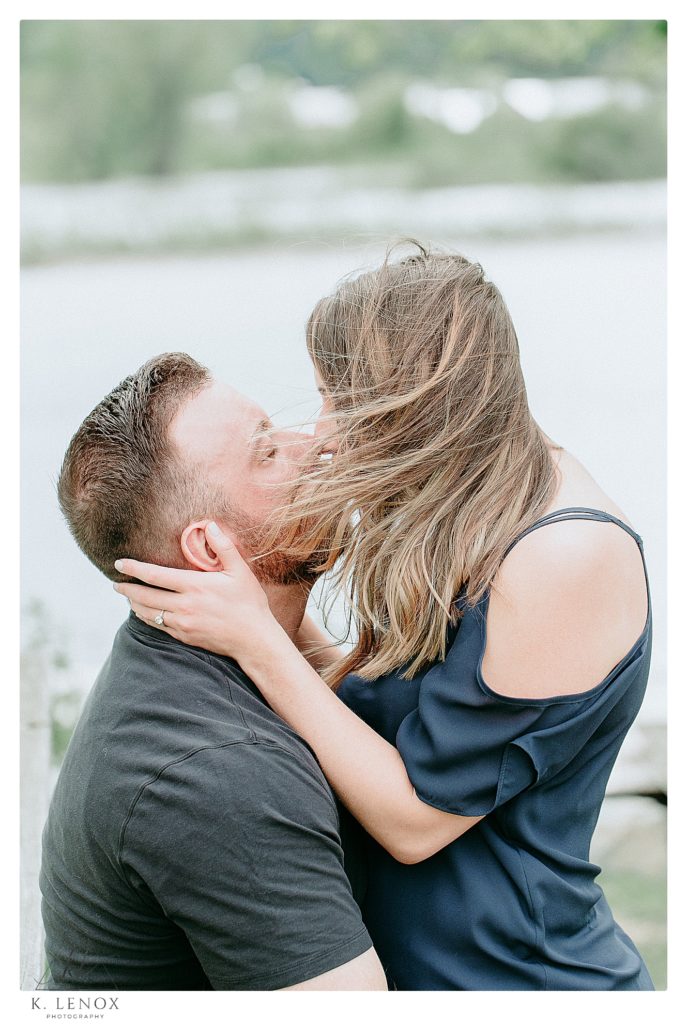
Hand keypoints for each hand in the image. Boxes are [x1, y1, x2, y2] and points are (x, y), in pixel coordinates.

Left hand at [113, 522, 276, 661]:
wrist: (254, 639)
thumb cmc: (249, 603)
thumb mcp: (240, 571)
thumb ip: (224, 547)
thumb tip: (210, 526)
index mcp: (195, 586)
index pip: (155, 575)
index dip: (134, 568)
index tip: (119, 563)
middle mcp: (184, 605)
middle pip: (144, 596)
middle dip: (126, 588)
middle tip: (115, 582)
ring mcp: (182, 623)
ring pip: (147, 613)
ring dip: (134, 603)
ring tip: (127, 595)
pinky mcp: (184, 636)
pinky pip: (157, 626)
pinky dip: (146, 617)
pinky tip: (144, 612)